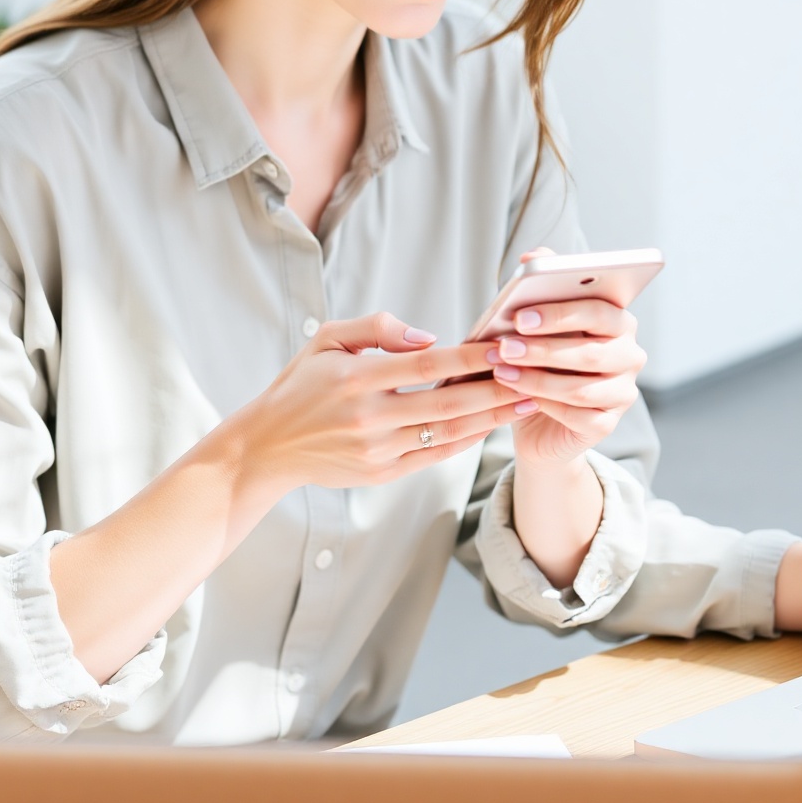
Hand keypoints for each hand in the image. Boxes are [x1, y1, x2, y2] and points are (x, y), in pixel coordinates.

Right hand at [220, 313, 520, 498]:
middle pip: (446, 405)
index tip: (502, 347)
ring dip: (490, 418)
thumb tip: (429, 337)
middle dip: (494, 390)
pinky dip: (464, 442)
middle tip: (532, 374)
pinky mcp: (380, 474)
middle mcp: (369, 417)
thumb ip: (377, 328)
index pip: (424, 366)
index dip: (467, 359)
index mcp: (355, 378)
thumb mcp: (327, 340)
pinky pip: (433, 456)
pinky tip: (490, 425)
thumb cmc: (301, 385)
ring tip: (525, 401)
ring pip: (447, 434)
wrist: (269, 446)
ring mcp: (376, 450)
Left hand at [486, 258, 645, 465]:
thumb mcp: (537, 324)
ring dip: (536, 379)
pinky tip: (518, 397)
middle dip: (543, 349)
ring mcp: (623, 392)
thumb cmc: (541, 361)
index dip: (560, 313)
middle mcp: (630, 354)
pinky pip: (578, 416)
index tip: (520, 315)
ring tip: (501, 371)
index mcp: (619, 320)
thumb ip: (541, 286)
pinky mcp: (608, 424)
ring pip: (581, 387)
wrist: (540, 420)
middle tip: (503, 346)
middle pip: (591, 352)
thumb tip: (532, 256)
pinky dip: (545, 406)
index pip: (599, 310)